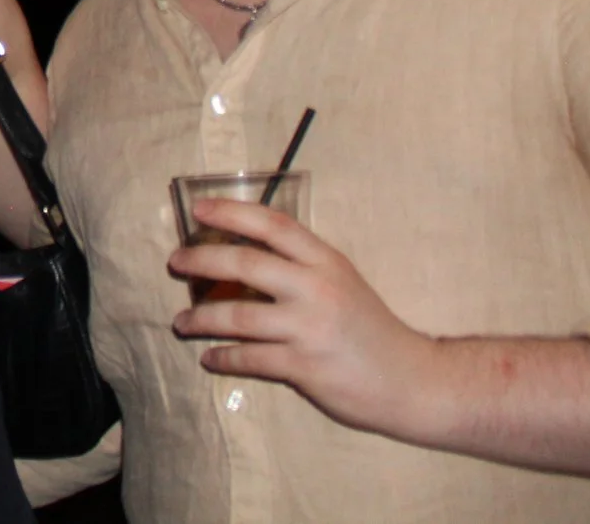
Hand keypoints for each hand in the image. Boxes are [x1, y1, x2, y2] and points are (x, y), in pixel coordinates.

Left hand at [169, 199, 447, 443]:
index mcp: (326, 261)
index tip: (198, 209)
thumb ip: (302, 267)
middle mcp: (316, 288)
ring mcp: (308, 328)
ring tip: (181, 321)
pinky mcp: (303, 367)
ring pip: (237, 316)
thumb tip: (244, 255)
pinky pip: (249, 359)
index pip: (273, 224)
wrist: (414, 380)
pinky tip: (210, 358)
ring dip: (201, 318)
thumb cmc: (372, 329)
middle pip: (245, 263)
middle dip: (202, 260)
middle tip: (176, 262)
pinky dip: (223, 358)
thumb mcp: (343, 282)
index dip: (232, 211)